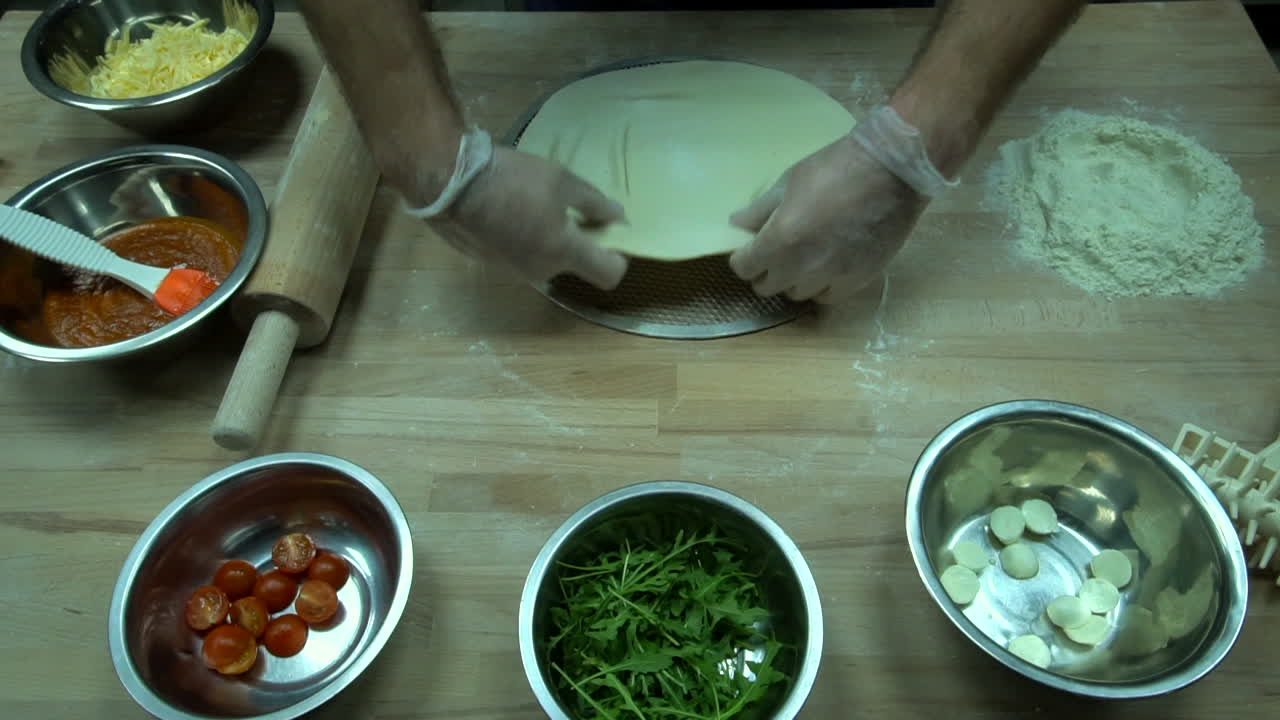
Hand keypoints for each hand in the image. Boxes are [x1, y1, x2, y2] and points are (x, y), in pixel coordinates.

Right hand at [426, 146, 628, 289]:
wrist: (448, 183)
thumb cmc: (511, 178)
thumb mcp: (561, 180)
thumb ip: (594, 203)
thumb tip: (618, 218)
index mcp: (564, 252)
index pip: (609, 275)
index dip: (618, 259)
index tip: (612, 237)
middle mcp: (542, 271)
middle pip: (575, 266)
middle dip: (579, 243)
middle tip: (570, 210)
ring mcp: (514, 271)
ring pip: (546, 261)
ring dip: (549, 241)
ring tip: (535, 206)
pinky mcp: (492, 264)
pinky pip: (521, 256)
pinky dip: (525, 240)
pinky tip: (511, 212)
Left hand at [728, 134, 927, 302]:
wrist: (892, 170)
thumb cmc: (836, 167)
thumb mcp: (790, 181)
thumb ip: (760, 210)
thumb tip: (736, 224)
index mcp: (780, 239)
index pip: (744, 268)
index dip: (743, 259)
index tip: (750, 249)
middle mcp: (802, 265)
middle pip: (767, 287)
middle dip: (766, 270)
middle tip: (775, 252)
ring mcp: (831, 275)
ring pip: (797, 293)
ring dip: (794, 280)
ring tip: (804, 258)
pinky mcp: (858, 280)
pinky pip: (827, 296)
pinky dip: (821, 286)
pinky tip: (826, 268)